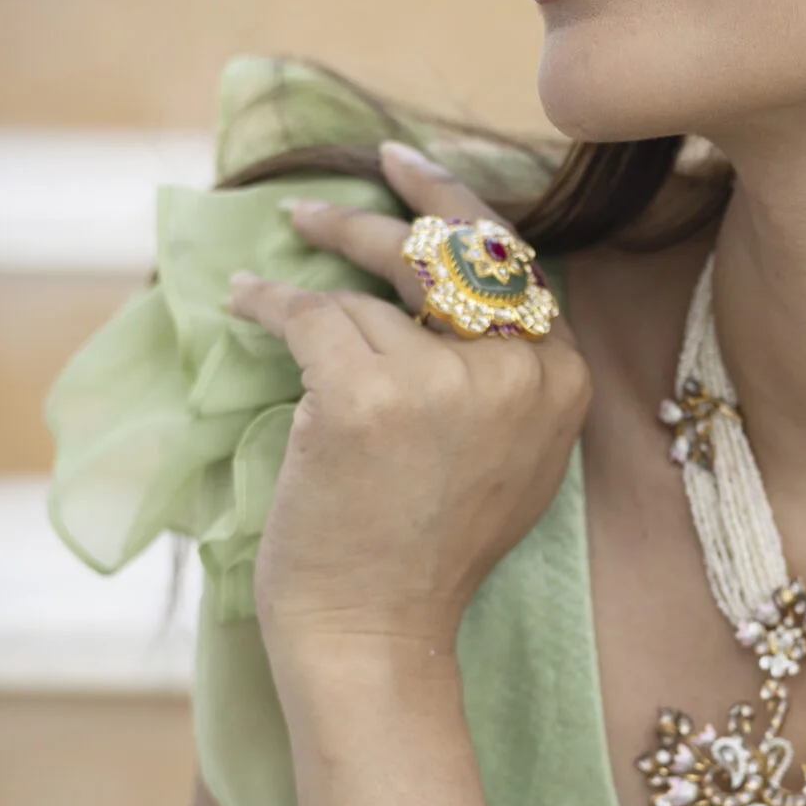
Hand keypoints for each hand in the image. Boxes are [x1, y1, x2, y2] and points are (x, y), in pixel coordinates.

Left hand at [224, 142, 589, 675]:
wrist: (373, 632)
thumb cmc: (423, 555)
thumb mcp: (506, 456)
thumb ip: (502, 373)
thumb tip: (454, 283)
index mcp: (563, 384)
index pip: (515, 263)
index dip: (458, 207)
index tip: (410, 173)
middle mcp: (518, 374)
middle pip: (449, 250)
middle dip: (383, 208)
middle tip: (320, 200)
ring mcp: (445, 382)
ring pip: (366, 298)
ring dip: (310, 295)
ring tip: (271, 288)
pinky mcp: (366, 394)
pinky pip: (308, 316)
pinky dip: (266, 304)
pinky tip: (241, 302)